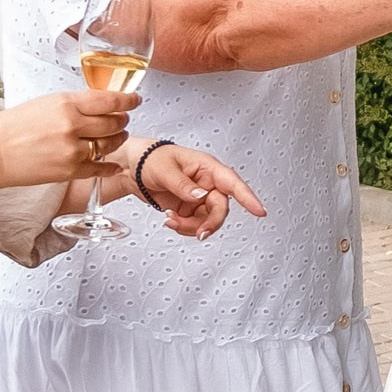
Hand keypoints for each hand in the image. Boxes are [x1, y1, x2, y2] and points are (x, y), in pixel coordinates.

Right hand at [0, 89, 138, 189]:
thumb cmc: (13, 127)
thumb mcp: (45, 104)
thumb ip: (74, 104)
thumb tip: (100, 104)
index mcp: (66, 103)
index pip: (110, 100)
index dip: (128, 100)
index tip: (135, 100)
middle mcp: (72, 125)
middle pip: (115, 122)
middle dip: (122, 121)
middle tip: (122, 120)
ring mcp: (72, 150)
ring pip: (110, 144)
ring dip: (117, 140)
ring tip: (115, 137)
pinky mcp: (70, 171)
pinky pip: (100, 167)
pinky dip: (109, 165)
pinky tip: (112, 163)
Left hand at [121, 144, 268, 238]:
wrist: (132, 168)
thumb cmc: (151, 158)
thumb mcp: (165, 169)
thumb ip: (183, 185)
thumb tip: (201, 196)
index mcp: (207, 168)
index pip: (232, 183)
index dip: (248, 198)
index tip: (259, 211)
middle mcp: (207, 183)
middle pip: (220, 209)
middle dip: (209, 223)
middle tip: (197, 232)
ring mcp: (199, 197)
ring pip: (207, 220)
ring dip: (190, 226)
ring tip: (170, 220)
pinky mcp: (189, 208)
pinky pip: (194, 224)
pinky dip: (182, 227)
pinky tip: (169, 220)